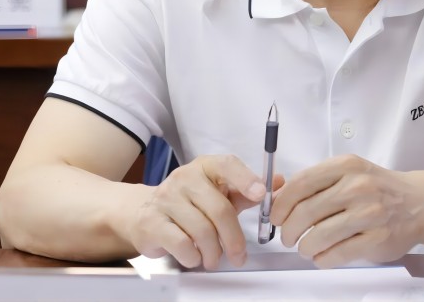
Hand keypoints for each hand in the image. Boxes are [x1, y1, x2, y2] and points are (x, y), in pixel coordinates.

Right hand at [126, 155, 283, 269]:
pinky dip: (193, 256)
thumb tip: (279, 182)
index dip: (246, 179)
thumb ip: (247, 190)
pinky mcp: (152, 221)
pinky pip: (181, 244)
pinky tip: (195, 256)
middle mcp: (185, 177)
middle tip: (239, 256)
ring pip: (201, 230)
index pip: (228, 165)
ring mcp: (167, 198)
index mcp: (206, 166)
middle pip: (219, 209)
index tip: (261, 194)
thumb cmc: (190, 203)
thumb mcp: (219, 192)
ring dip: (213, 252)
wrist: (144, 213)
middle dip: (234, 238)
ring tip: (214, 258)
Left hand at [270, 154, 423, 267]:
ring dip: (304, 247)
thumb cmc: (376, 187)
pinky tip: (322, 256)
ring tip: (305, 247)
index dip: (281, 203)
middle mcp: (357, 186)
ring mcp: (369, 213)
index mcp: (346, 166)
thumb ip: (317, 182)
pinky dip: (323, 259)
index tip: (275, 215)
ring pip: (319, 236)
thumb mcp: (349, 172)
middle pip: (305, 212)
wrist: (417, 203)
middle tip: (287, 237)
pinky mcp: (377, 239)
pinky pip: (337, 254)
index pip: (301, 183)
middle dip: (288, 229)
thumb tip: (278, 199)